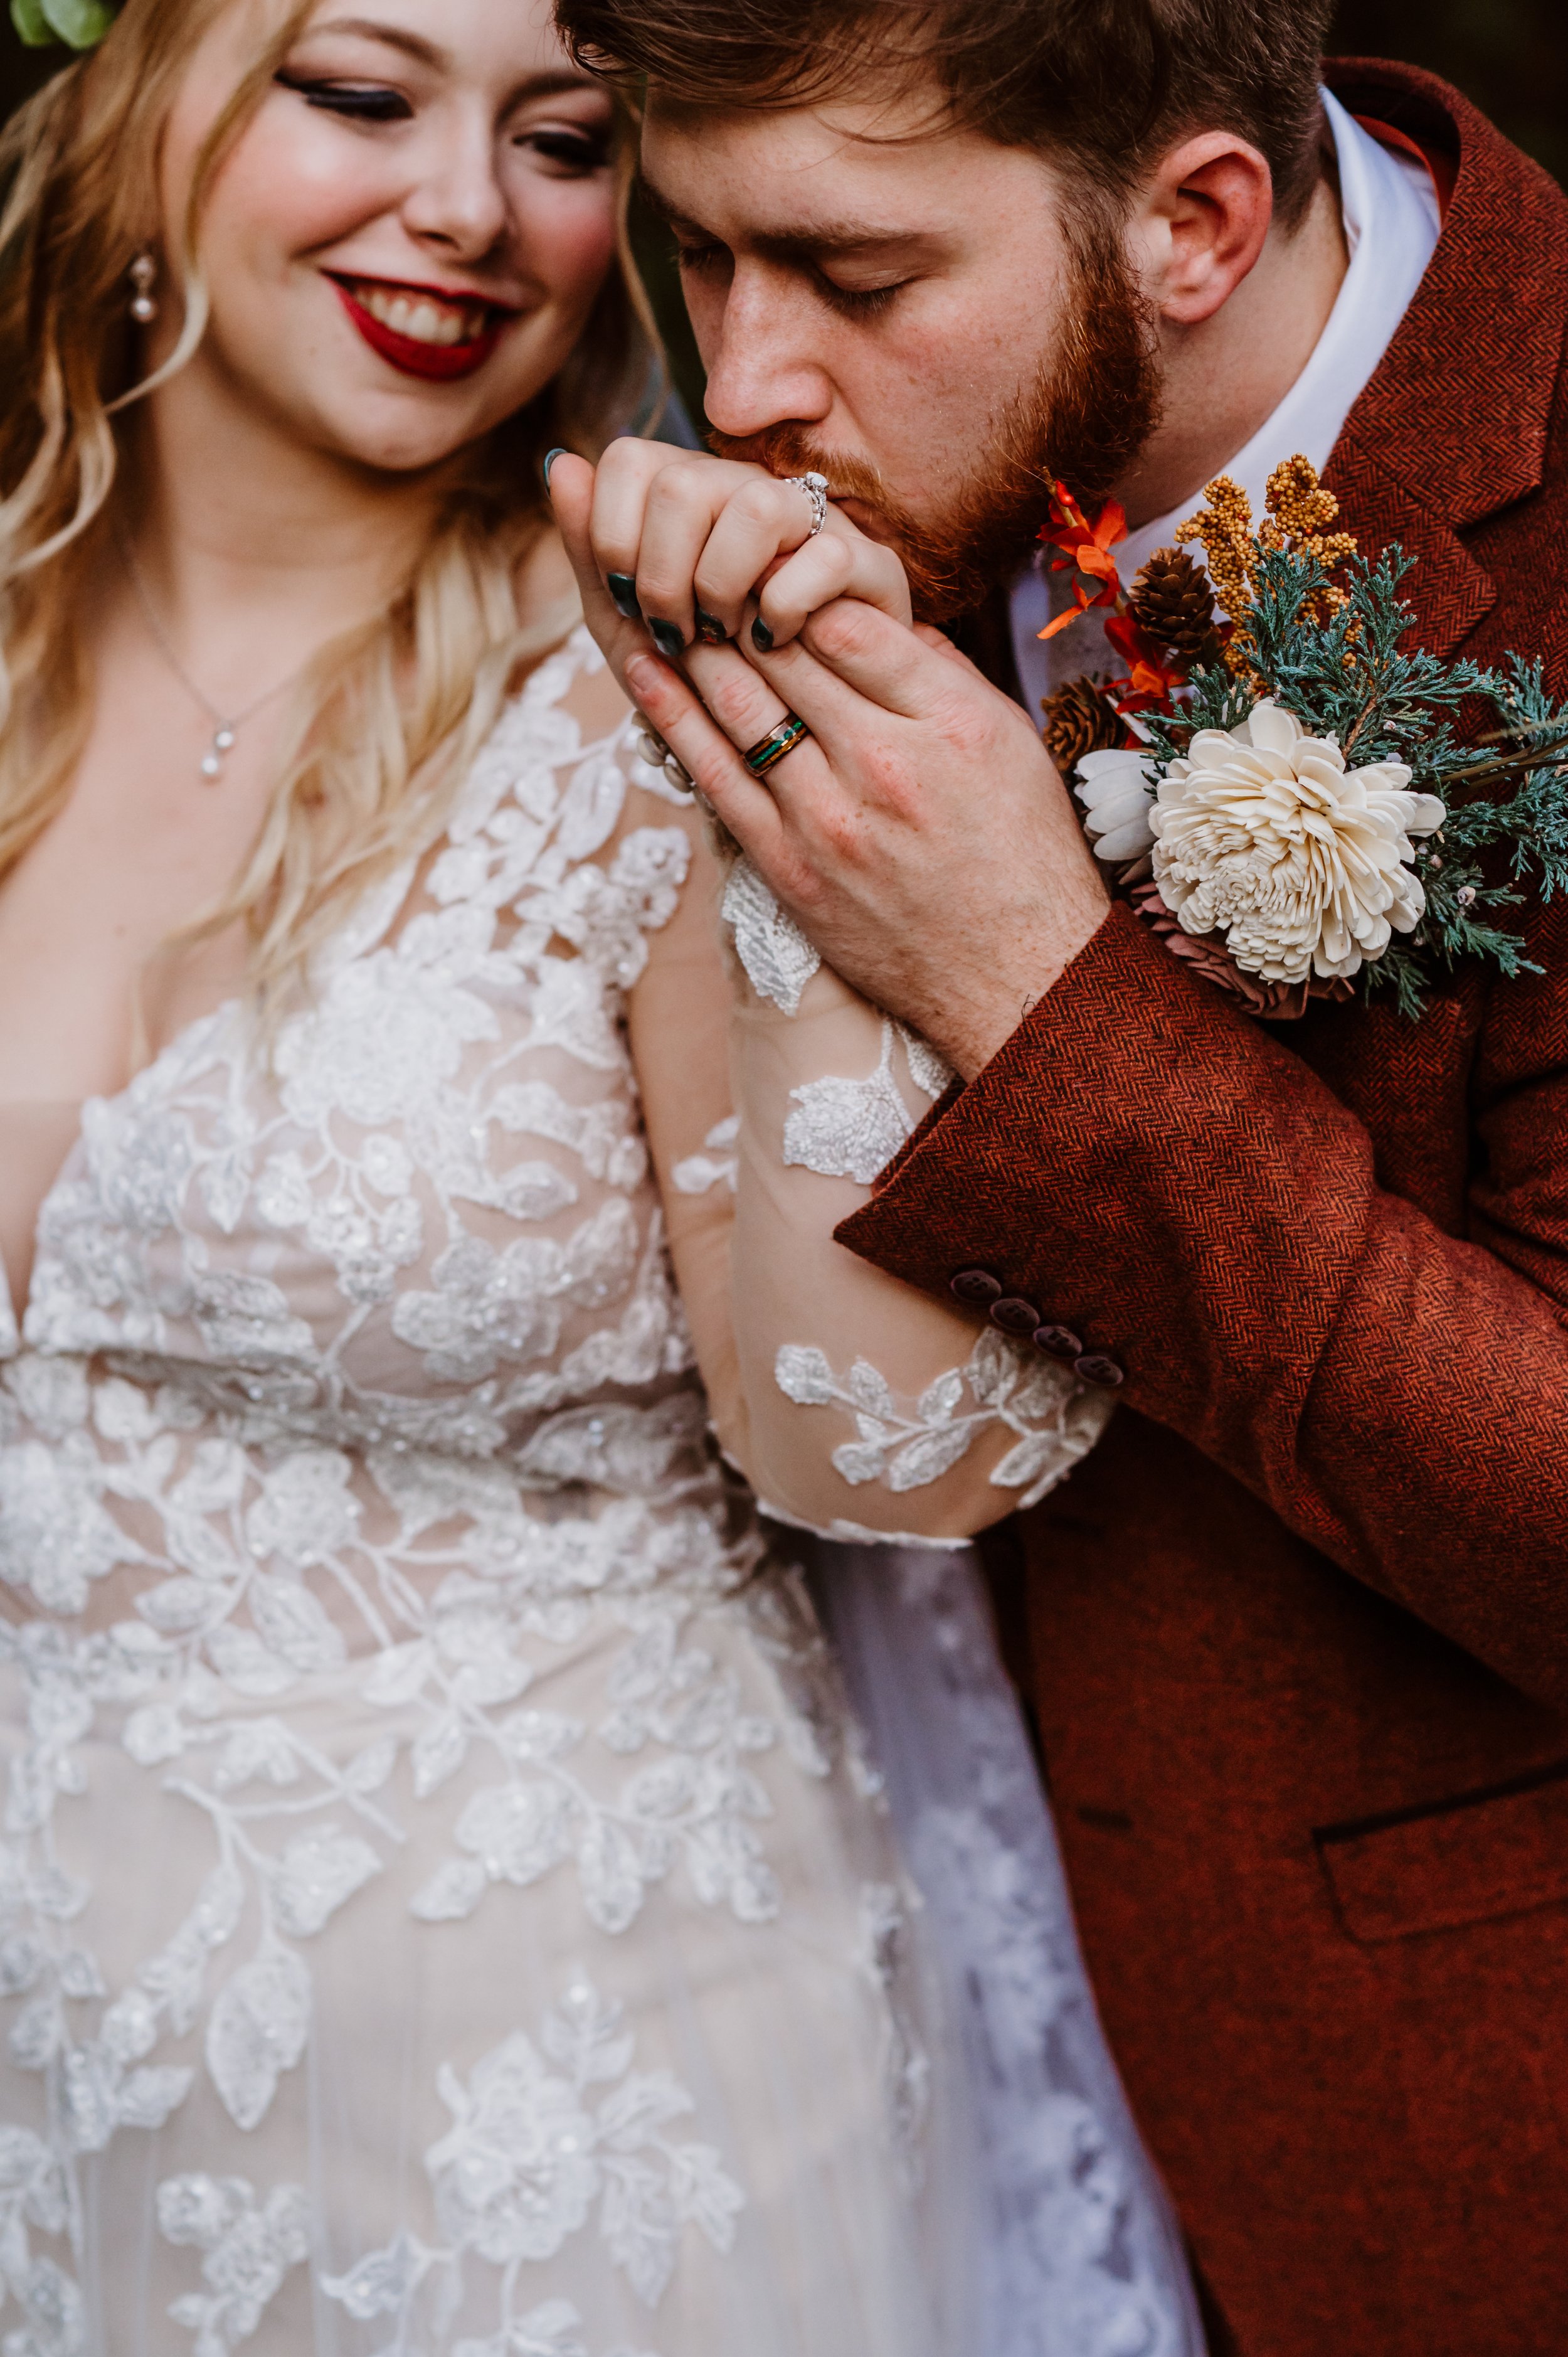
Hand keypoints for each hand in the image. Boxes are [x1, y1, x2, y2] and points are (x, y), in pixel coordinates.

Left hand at [553, 440, 911, 653]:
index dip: (610, 536)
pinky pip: (821, 558)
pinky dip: (783, 611)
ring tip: (722, 635)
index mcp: (687, 490)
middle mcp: (747, 488)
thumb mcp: (628, 622)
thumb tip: (559, 461)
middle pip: (680, 483)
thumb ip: (591, 549)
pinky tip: (770, 641)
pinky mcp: (869, 564)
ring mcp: (812, 521)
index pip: (627, 460)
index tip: (623, 602)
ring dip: (720, 586)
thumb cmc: (703, 672)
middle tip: (673, 633)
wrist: (790, 731)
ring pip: (753, 506)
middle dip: (660, 576)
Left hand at [554, 457, 1107, 1076]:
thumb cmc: (1020, 853)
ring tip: (651, 588)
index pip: (848, 618)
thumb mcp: (1008, 740)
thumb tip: (866, 608)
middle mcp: (884, 764)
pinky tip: (641, 664)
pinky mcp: (789, 868)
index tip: (761, 549)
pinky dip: (672, 714)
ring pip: (739, 704)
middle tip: (680, 546)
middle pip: (784, 652)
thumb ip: (937, 672)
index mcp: (948, 719)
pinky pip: (715, 775)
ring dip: (687, 639)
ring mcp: (828, 820)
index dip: (793, 578)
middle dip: (727, 593)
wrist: (1015, 977)